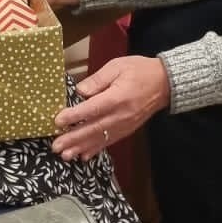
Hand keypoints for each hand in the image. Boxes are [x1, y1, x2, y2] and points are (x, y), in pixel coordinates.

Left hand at [52, 55, 169, 160]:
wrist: (165, 83)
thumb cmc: (140, 71)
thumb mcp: (117, 66)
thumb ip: (97, 79)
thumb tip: (79, 91)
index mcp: (117, 97)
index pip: (92, 109)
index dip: (74, 116)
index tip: (58, 121)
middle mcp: (120, 115)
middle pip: (93, 129)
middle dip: (73, 139)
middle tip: (55, 146)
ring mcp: (125, 125)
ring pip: (100, 139)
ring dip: (81, 148)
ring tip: (65, 155)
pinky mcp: (127, 130)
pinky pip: (109, 141)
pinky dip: (96, 150)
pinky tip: (84, 156)